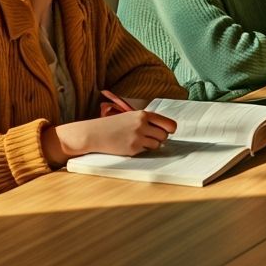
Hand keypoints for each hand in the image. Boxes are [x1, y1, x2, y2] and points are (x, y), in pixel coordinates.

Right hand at [44, 110, 177, 165]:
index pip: (168, 124)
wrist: (94, 133)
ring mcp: (138, 137)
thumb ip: (148, 120)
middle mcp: (142, 125)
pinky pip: (146, 150)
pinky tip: (131, 144)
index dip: (170, 129)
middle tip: (150, 137)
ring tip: (139, 140)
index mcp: (143, 114)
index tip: (169, 131)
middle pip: (165, 135)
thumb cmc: (114, 125)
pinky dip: (142, 149)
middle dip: (160, 138)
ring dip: (152, 144)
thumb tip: (167, 130)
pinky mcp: (133, 148)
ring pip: (157, 144)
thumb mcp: (131, 116)